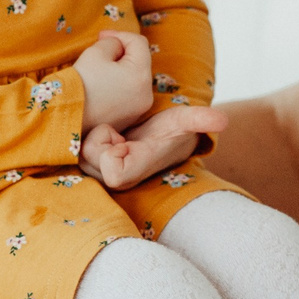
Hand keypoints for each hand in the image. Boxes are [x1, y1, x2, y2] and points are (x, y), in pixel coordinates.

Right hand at [74, 30, 154, 129]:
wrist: (66, 118)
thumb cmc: (80, 84)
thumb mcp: (96, 52)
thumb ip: (112, 43)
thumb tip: (118, 47)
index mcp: (141, 76)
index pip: (139, 43)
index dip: (120, 34)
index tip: (101, 35)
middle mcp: (146, 95)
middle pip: (139, 61)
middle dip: (121, 52)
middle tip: (100, 50)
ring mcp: (139, 109)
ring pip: (134, 77)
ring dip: (120, 68)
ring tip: (99, 69)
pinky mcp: (130, 118)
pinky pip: (129, 93)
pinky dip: (119, 85)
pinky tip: (101, 86)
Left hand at [81, 103, 228, 189]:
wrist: (160, 137)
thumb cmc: (171, 130)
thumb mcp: (184, 121)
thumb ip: (200, 119)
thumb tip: (223, 120)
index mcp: (133, 172)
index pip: (111, 172)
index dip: (112, 151)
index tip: (125, 139)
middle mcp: (115, 178)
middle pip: (87, 159)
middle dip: (100, 141)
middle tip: (120, 135)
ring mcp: (100, 173)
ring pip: (79, 153)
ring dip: (94, 139)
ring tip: (117, 136)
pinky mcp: (90, 164)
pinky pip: (75, 150)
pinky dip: (88, 140)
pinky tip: (108, 138)